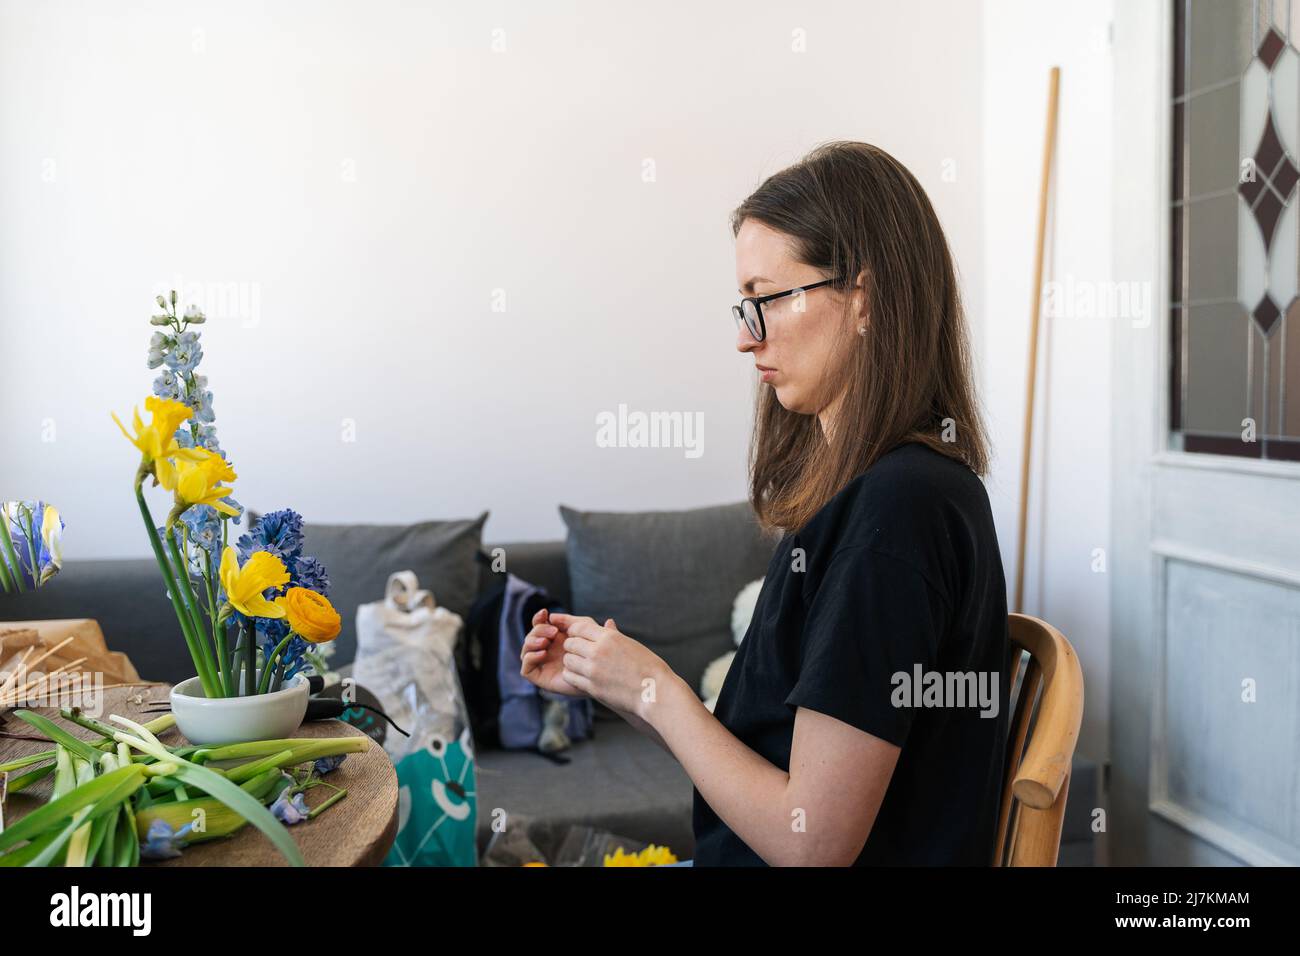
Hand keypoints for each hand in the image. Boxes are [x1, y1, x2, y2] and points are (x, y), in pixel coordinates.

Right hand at [519, 608, 586, 697]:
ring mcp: (542, 664)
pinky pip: (526, 668)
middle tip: (554, 632)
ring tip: (545, 642)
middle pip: (531, 636)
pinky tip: (543, 653)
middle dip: (539, 630)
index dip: (538, 618)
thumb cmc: (594, 651)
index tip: (544, 613)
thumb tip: (551, 617)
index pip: (538, 625)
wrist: (600, 675)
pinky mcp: (541, 678)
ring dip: (532, 642)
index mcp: (553, 638)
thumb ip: (570, 621)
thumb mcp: (585, 630)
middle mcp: (545, 650)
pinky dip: (530, 658)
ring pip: (525, 650)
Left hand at [547, 613, 672, 717]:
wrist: (654, 691)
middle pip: (570, 643)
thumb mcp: (631, 644)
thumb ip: (614, 634)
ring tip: (580, 665)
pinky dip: (572, 676)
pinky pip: (571, 677)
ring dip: (571, 662)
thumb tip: (608, 622)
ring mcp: (593, 670)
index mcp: (609, 637)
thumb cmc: (648, 667)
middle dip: (572, 647)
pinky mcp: (592, 687)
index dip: (575, 632)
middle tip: (578, 653)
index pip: (579, 628)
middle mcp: (598, 651)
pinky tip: (581, 677)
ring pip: (568, 660)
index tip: (579, 637)